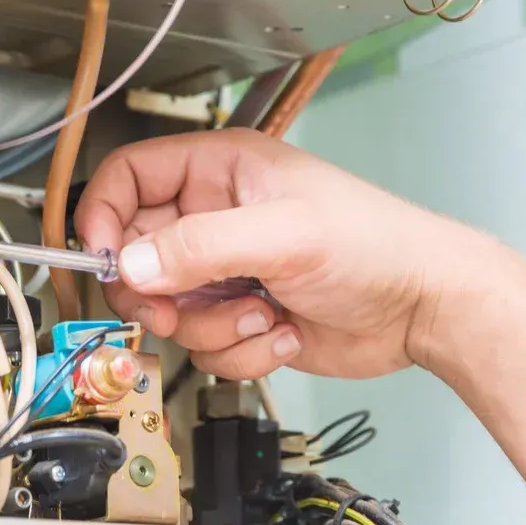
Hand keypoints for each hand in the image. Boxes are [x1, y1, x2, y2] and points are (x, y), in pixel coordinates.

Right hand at [75, 129, 496, 379]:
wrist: (422, 308)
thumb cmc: (375, 246)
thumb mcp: (283, 235)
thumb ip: (200, 248)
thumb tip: (131, 266)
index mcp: (221, 172)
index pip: (128, 179)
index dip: (103, 218)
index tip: (103, 260)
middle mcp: (216, 219)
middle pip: (135, 257)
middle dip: (157, 293)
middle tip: (177, 307)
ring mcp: (227, 274)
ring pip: (169, 312)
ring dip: (213, 328)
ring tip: (265, 313)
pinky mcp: (241, 320)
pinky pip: (204, 348)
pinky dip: (241, 352)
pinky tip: (284, 330)